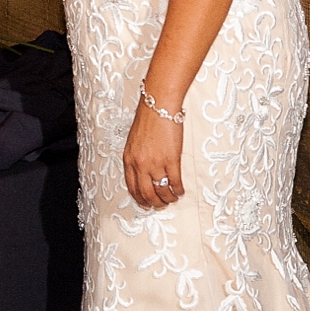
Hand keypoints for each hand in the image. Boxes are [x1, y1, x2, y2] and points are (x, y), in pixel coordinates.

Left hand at [122, 97, 184, 211]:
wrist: (159, 105)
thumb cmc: (148, 119)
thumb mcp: (134, 141)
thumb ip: (136, 157)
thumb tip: (144, 171)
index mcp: (129, 160)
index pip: (132, 187)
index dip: (140, 198)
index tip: (146, 203)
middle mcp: (140, 165)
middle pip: (146, 193)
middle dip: (154, 203)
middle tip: (161, 205)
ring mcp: (156, 163)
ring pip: (161, 191)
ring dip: (168, 199)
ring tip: (172, 199)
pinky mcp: (171, 160)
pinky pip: (175, 182)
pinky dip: (178, 190)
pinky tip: (181, 191)